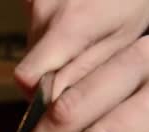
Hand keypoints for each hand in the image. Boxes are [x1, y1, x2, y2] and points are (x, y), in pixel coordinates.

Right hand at [16, 0, 148, 99]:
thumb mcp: (122, 38)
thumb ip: (84, 71)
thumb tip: (53, 105)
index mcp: (68, 26)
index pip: (26, 77)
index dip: (38, 95)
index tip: (60, 101)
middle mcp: (42, 11)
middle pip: (31, 65)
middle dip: (51, 75)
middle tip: (84, 69)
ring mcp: (34, 1)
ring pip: (33, 49)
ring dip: (52, 56)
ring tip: (84, 42)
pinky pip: (35, 30)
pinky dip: (50, 38)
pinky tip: (74, 28)